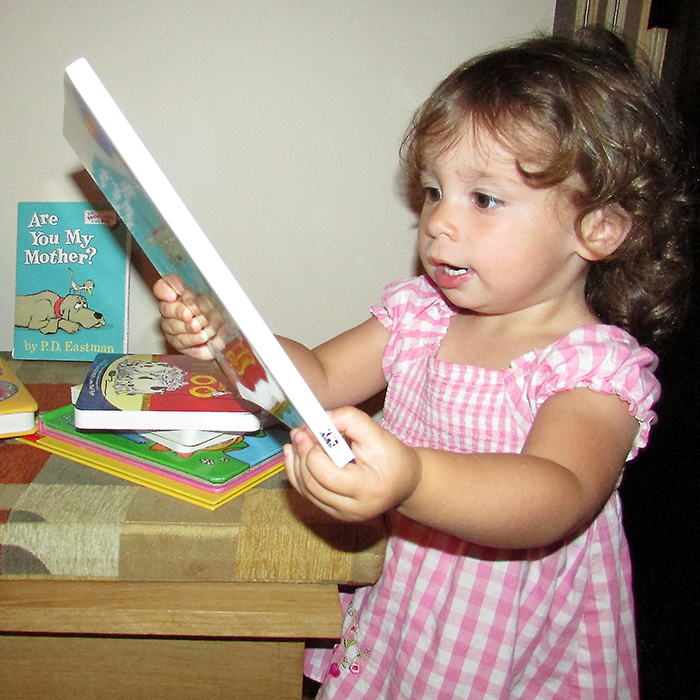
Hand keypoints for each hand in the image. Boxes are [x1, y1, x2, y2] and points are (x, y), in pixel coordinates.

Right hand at [153, 275, 215, 358]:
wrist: (229, 337)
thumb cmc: (221, 316)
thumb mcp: (217, 300)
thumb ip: (204, 294)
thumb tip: (197, 293)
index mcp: (180, 294)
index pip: (163, 287)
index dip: (164, 290)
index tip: (173, 295)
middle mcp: (173, 310)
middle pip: (165, 307)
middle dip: (178, 310)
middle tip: (191, 313)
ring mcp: (173, 328)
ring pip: (171, 325)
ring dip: (187, 326)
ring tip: (200, 326)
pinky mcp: (179, 343)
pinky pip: (180, 341)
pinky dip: (192, 338)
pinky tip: (201, 336)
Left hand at [283, 406, 420, 521]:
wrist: (404, 482)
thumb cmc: (393, 457)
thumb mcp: (378, 433)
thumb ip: (349, 420)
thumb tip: (320, 418)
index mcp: (367, 489)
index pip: (326, 475)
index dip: (313, 451)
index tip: (311, 429)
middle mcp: (352, 508)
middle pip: (312, 483)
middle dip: (302, 453)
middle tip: (300, 431)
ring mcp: (341, 514)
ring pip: (304, 490)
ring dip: (296, 462)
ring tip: (297, 438)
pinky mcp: (333, 512)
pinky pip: (307, 494)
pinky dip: (297, 472)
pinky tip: (295, 453)